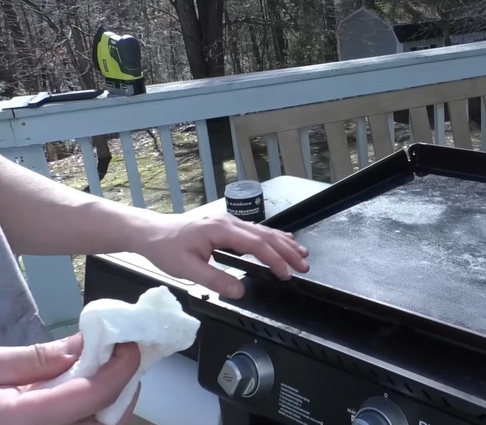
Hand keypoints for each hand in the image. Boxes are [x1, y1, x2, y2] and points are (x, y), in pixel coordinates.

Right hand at [0, 334, 140, 424]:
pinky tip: (83, 398)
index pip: (93, 395)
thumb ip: (36, 360)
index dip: (121, 366)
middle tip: (121, 360)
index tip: (129, 342)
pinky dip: (90, 419)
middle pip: (104, 424)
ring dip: (109, 407)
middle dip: (121, 391)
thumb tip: (86, 343)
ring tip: (103, 377)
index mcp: (19, 421)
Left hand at [138, 213, 309, 298]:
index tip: (286, 274)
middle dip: (287, 251)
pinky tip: (284, 242)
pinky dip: (274, 238)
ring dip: (284, 244)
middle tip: (304, 266)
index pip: (256, 245)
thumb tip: (239, 292)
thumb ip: (215, 280)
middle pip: (266, 236)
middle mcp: (229, 222)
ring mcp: (230, 222)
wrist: (152, 232)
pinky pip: (256, 231)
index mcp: (221, 230)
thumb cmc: (166, 249)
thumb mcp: (187, 269)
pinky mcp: (228, 226)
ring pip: (264, 231)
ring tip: (302, 255)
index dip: (274, 260)